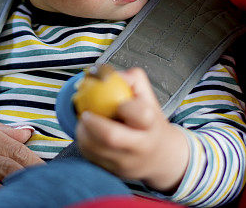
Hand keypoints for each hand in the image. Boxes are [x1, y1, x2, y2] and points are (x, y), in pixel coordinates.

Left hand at [76, 68, 188, 192]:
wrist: (162, 158)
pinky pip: (92, 158)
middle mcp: (141, 146)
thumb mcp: (149, 98)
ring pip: (96, 149)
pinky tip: (88, 136)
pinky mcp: (114, 172)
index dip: (124, 107)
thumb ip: (132, 79)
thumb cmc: (151, 122)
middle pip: (112, 137)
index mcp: (151, 124)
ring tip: (84, 124)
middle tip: (85, 114)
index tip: (115, 104)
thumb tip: (107, 72)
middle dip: (93, 124)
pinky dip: (85, 145)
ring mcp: (127, 163)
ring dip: (83, 134)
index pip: (139, 114)